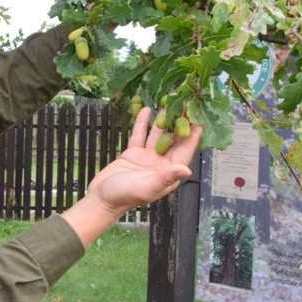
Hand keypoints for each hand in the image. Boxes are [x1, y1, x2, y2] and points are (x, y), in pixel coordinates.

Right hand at [61, 106, 202, 246]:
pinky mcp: (133, 153)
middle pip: (173, 140)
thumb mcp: (147, 187)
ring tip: (168, 103)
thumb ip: (166, 177)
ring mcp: (147, 157)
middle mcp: (161, 164)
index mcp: (169, 173)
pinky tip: (146, 110)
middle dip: (179, 124)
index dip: (192, 136)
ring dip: (163, 120)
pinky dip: (143, 123)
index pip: (185, 151)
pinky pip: (140, 134)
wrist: (102, 198)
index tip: (199, 119)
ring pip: (157, 134)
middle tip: (186, 105)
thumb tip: (187, 170)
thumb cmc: (125, 197)